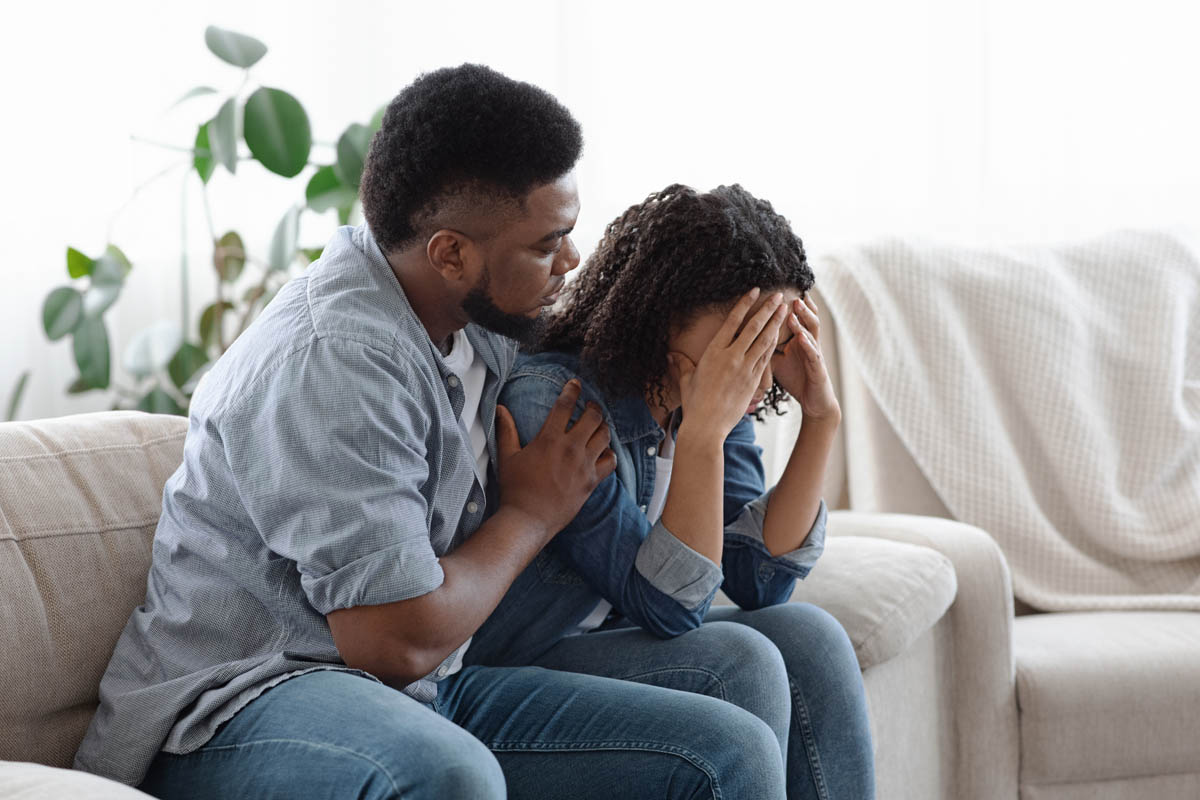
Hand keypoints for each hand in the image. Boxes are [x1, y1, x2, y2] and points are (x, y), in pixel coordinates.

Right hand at [495, 379, 615, 539]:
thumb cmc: (515, 488)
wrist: (528, 519)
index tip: (575, 384)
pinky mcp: (592, 481)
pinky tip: (603, 451)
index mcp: (549, 439)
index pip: (565, 405)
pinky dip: (609, 453)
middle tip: (590, 406)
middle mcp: (570, 449)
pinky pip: (610, 460)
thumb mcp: (507, 457)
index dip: (572, 390)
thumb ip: (506, 430)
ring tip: (598, 426)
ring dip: (602, 427)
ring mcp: (584, 465)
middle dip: (593, 407)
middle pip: (593, 417)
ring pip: (604, 436)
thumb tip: (500, 408)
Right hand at [670, 288, 787, 440]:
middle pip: (753, 328)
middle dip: (767, 310)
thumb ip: (681, 364)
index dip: (745, 304)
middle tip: (779, 296)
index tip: (755, 291)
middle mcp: (731, 357)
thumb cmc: (694, 403)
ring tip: (785, 311)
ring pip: (764, 341)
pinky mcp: (753, 381)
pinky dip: (774, 345)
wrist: (707, 426)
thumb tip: (671, 354)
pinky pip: (766, 358)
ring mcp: (745, 369)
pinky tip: (780, 336)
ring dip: (776, 324)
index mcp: (714, 352)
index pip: (732, 322)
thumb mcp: (687, 380)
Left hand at [772, 294, 839, 422]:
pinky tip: (801, 336)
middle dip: (796, 305)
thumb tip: (746, 336)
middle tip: (786, 290)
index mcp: (798, 340)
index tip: (776, 290)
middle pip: (804, 319)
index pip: (793, 318)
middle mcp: (808, 343)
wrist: (814, 401)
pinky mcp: (818, 368)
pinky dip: (807, 344)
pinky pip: (813, 353)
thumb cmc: (796, 378)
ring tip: (795, 307)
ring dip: (803, 319)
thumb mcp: (778, 360)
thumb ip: (766, 346)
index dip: (787, 305)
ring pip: (811, 331)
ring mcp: (814, 354)